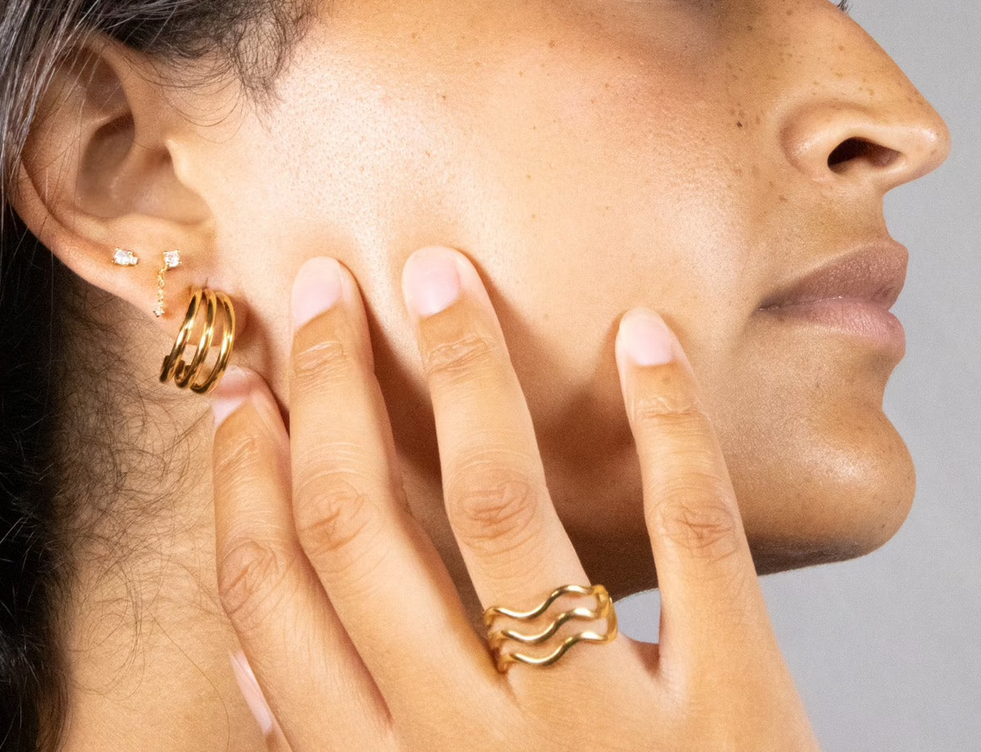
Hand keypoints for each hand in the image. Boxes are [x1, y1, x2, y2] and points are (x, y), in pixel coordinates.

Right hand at [211, 247, 820, 750]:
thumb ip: (337, 748)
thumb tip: (247, 653)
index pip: (273, 600)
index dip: (242, 477)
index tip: (246, 390)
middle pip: (363, 530)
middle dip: (330, 389)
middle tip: (328, 288)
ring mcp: (605, 734)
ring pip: (502, 506)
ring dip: (463, 369)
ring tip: (443, 277)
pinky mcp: (738, 714)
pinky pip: (697, 537)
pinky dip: (669, 421)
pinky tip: (644, 335)